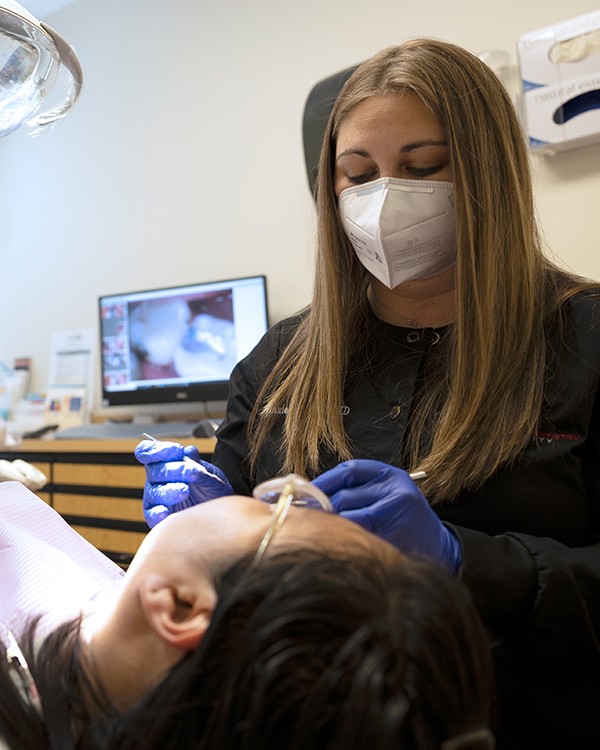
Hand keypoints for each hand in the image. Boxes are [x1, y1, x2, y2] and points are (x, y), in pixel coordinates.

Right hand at [134, 439, 232, 527]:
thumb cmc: (211, 489)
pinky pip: (151, 515)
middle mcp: (156, 479)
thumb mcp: (210, 474)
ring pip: (154, 492)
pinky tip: (165, 512)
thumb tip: (189, 451)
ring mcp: (155, 498)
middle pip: (153, 471)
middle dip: (174, 470)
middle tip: (191, 473)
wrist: (219, 512)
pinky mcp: (157, 518)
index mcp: (164, 463)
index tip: (177, 451)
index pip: (147, 452)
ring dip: (169, 490)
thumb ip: (198, 464)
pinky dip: (157, 513)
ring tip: (185, 491)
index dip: (157, 449)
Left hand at [312, 459, 460, 571]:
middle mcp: (396, 489)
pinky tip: (336, 543)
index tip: (305, 492)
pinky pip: (357, 534)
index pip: (350, 470)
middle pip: (344, 495)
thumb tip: (313, 497)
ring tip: (319, 532)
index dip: (325, 481)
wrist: (440, 548)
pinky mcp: (394, 534)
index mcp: (392, 475)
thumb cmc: (404, 522)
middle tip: (306, 518)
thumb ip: (358, 492)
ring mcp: (396, 511)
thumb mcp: (387, 496)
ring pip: (347, 516)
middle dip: (323, 508)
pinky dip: (343, 537)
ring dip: (330, 525)